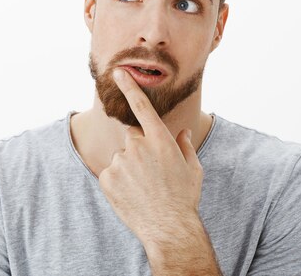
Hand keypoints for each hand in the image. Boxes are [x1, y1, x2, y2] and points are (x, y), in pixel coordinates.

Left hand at [98, 68, 203, 244]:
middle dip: (140, 151)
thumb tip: (183, 132)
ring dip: (129, 169)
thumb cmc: (184, 198)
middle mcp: (137, 146)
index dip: (129, 87)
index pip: (142, 106)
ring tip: (143, 189)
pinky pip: (111, 173)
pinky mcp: (107, 177)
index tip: (118, 72)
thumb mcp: (193, 169)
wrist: (168, 229)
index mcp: (160, 140)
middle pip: (133, 139)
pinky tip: (132, 195)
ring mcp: (120, 161)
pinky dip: (119, 182)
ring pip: (122, 158)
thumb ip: (185, 146)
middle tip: (152, 175)